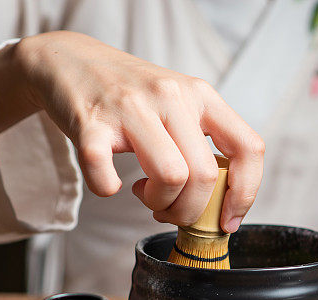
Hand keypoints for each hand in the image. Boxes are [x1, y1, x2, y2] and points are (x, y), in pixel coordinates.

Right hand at [0, 31, 263, 231]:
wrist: (68, 60)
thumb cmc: (131, 96)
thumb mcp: (179, 105)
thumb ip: (202, 145)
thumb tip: (217, 208)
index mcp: (201, 95)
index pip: (248, 148)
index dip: (245, 194)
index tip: (226, 220)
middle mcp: (171, 96)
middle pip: (205, 176)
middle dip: (189, 211)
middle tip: (170, 210)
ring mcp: (130, 107)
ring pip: (171, 177)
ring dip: (158, 203)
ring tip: (144, 193)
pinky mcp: (91, 123)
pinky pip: (106, 178)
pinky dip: (108, 190)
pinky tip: (109, 181)